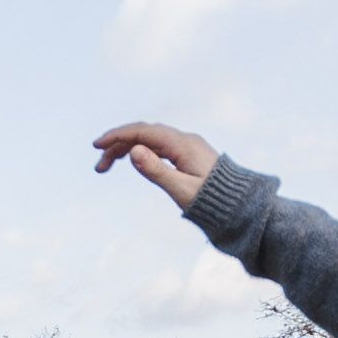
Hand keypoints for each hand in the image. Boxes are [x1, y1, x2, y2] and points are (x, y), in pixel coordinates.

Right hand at [91, 122, 220, 207]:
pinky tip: (130, 160)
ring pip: (149, 140)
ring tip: (106, 167)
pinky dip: (140, 151)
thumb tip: (133, 150)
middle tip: (99, 167)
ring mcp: (186, 146)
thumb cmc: (213, 201)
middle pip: (144, 133)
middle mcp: (184, 140)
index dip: (118, 136)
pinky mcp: (187, 154)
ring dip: (126, 149)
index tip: (97, 145)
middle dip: (117, 145)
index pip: (143, 131)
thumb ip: (157, 171)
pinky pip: (158, 146)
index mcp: (182, 144)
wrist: (241, 205)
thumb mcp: (182, 190)